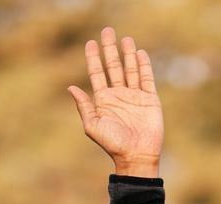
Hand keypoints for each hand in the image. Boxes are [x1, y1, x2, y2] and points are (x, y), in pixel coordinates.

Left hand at [67, 25, 162, 174]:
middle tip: (107, 31)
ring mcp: (134, 96)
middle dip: (110, 49)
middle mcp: (118, 95)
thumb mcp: (93, 126)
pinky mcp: (149, 100)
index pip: (97, 73)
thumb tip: (71, 87)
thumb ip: (84, 106)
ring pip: (130, 69)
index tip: (91, 43)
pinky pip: (146, 79)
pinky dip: (144, 66)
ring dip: (127, 54)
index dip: (94, 58)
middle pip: (113, 66)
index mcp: (103, 100)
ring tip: (125, 39)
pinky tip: (140, 54)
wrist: (136, 156)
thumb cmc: (113, 144)